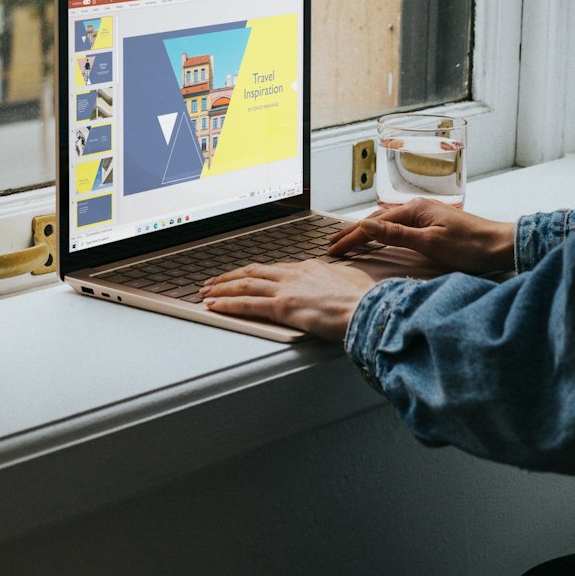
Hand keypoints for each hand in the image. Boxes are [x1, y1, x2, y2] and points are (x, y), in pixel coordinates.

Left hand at [202, 258, 376, 341]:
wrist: (367, 308)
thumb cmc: (363, 300)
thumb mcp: (349, 283)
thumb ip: (336, 283)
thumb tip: (338, 287)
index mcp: (309, 267)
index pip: (275, 269)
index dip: (255, 273)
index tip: (244, 276)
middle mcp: (294, 274)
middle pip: (253, 272)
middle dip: (230, 277)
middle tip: (213, 282)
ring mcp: (286, 289)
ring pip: (245, 285)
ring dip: (222, 289)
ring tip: (206, 293)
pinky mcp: (283, 306)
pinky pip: (248, 305)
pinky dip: (228, 305)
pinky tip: (215, 307)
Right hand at [329, 198, 515, 276]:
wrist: (500, 244)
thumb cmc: (470, 246)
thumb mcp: (431, 243)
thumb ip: (397, 235)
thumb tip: (366, 225)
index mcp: (414, 210)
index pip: (373, 225)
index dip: (351, 238)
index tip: (333, 250)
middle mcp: (417, 207)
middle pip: (377, 220)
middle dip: (353, 232)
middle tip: (333, 244)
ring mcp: (425, 214)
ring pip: (387, 221)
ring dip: (366, 230)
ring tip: (350, 239)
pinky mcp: (432, 222)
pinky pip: (399, 224)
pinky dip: (382, 231)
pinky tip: (381, 234)